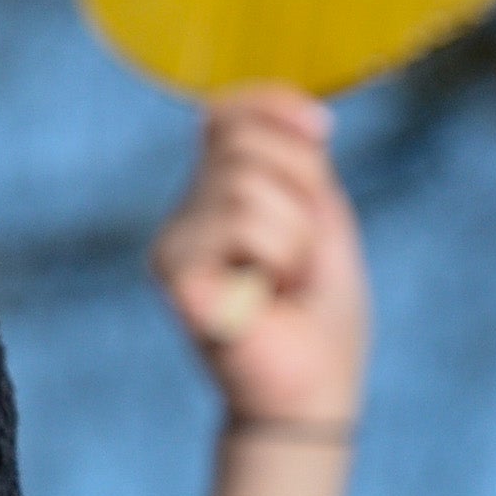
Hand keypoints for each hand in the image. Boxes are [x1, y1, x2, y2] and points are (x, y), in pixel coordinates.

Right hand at [148, 88, 370, 427]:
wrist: (312, 390)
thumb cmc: (320, 312)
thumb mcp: (322, 217)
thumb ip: (303, 163)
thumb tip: (306, 115)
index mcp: (216, 194)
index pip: (228, 113)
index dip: (274, 105)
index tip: (322, 129)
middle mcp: (185, 212)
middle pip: (244, 141)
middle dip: (301, 187)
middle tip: (302, 253)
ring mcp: (173, 242)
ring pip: (244, 183)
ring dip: (293, 235)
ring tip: (284, 281)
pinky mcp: (174, 273)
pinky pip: (238, 222)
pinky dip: (277, 255)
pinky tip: (263, 294)